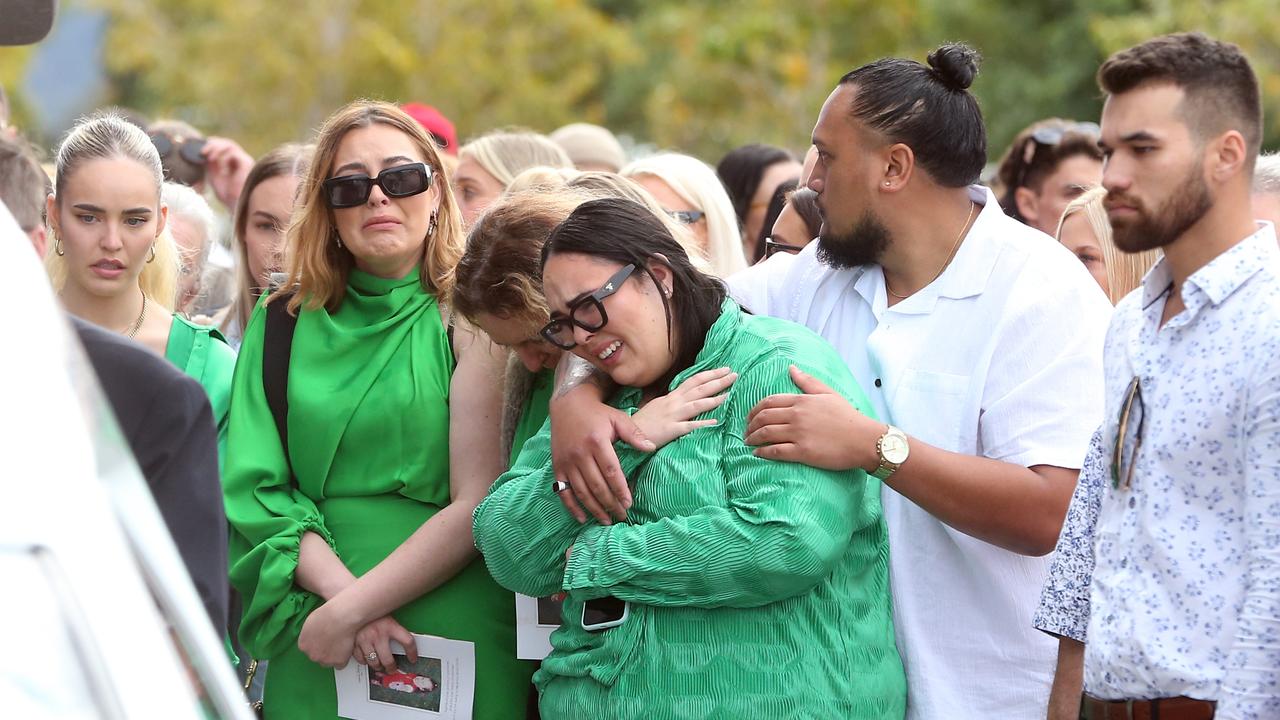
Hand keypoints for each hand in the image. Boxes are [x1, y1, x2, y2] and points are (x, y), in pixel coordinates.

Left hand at [201, 136, 253, 208]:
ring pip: (230, 145)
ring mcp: (245, 161)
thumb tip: (203, 153)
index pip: (225, 147)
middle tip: (202, 151)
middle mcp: (241, 160)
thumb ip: (210, 165)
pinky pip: (233, 153)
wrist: (236, 206)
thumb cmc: (227, 195)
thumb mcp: (214, 176)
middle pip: (228, 143)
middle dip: (213, 144)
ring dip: (216, 148)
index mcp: (234, 162)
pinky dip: (223, 157)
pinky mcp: (247, 164)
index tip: (201, 149)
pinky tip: (218, 165)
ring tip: (208, 156)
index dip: (213, 145)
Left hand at [298, 598, 361, 668]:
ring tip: (340, 643)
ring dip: (333, 656)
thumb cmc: (328, 613)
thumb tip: (314, 633)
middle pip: (317, 657)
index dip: (317, 644)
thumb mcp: (311, 620)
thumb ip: (309, 632)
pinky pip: (340, 665)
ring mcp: (325, 659)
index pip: (308, 649)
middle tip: (332, 640)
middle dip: (324, 651)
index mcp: (303, 644)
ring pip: (328, 662)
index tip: (323, 639)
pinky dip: (343, 658)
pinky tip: (345, 648)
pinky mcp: (337, 662)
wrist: (341, 617)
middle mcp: (312, 654)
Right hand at [353, 616, 416, 674]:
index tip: (412, 658)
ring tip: (380, 665)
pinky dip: (364, 661)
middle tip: (392, 669)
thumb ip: (394, 629)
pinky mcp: (354, 643)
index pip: (407, 641)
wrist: (354, 605)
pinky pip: (361, 659)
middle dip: (391, 667)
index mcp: (390, 625)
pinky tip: (367, 658)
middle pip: (388, 659)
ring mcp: (365, 639)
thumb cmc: (373, 613)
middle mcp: (378, 634)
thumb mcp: (387, 617)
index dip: (412, 652)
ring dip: (378, 666)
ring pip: (374, 662)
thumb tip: (404, 641)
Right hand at [550, 384, 654, 524]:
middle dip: (610, 504)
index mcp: (597, 442)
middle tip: (622, 516)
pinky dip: (572, 507)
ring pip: (581, 492)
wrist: (567, 405)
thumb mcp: (617, 418)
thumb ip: (634, 434)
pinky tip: (582, 518)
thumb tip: (651, 448)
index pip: (611, 471)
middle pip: (597, 485)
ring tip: (607, 521)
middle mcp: (580, 454)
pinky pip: (563, 491)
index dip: (620, 489)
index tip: (629, 503)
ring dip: (594, 509)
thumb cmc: (597, 413)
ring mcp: (566, 462)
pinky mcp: (557, 467)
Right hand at [632, 367, 735, 447]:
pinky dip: (702, 424)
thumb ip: (672, 401)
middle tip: (734, 374)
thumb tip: (686, 397)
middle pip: (698, 389)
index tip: (724, 370)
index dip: (710, 374)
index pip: (693, 381)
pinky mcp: (670, 430)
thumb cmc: (643, 422)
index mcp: (671, 397)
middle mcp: (673, 403)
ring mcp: (672, 416)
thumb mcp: (657, 406)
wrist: (627, 435)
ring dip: (714, 398)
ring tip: (729, 394)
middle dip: (717, 381)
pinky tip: (715, 422)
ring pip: (696, 404)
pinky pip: (688, 426)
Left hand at [745, 365, 880, 470]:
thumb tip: (791, 368)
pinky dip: (762, 452)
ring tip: (748, 442)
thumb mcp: (828, 394)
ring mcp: (799, 433)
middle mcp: (797, 415)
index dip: (755, 409)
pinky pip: (775, 451)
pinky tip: (757, 453)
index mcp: (802, 400)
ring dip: (752, 438)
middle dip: (750, 424)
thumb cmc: (848, 417)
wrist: (864, 439)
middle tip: (746, 431)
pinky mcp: (802, 452)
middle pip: (763, 417)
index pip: (769, 401)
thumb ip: (808, 382)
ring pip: (766, 433)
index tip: (750, 416)